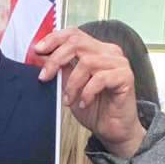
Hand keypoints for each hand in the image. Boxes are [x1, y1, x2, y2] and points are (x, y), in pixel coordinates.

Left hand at [30, 27, 144, 158]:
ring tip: (69, 100)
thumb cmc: (93, 109)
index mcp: (96, 50)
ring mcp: (119, 63)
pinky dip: (87, 92)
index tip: (38, 51)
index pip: (74, 33)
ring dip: (72, 83)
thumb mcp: (70, 87)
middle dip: (56, 59)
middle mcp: (109, 52)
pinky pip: (100, 78)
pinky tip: (84, 103)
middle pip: (77, 43)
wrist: (112, 130)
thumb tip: (42, 55)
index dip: (54, 39)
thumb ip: (62, 70)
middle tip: (44, 77)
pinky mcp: (126, 76)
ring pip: (87, 62)